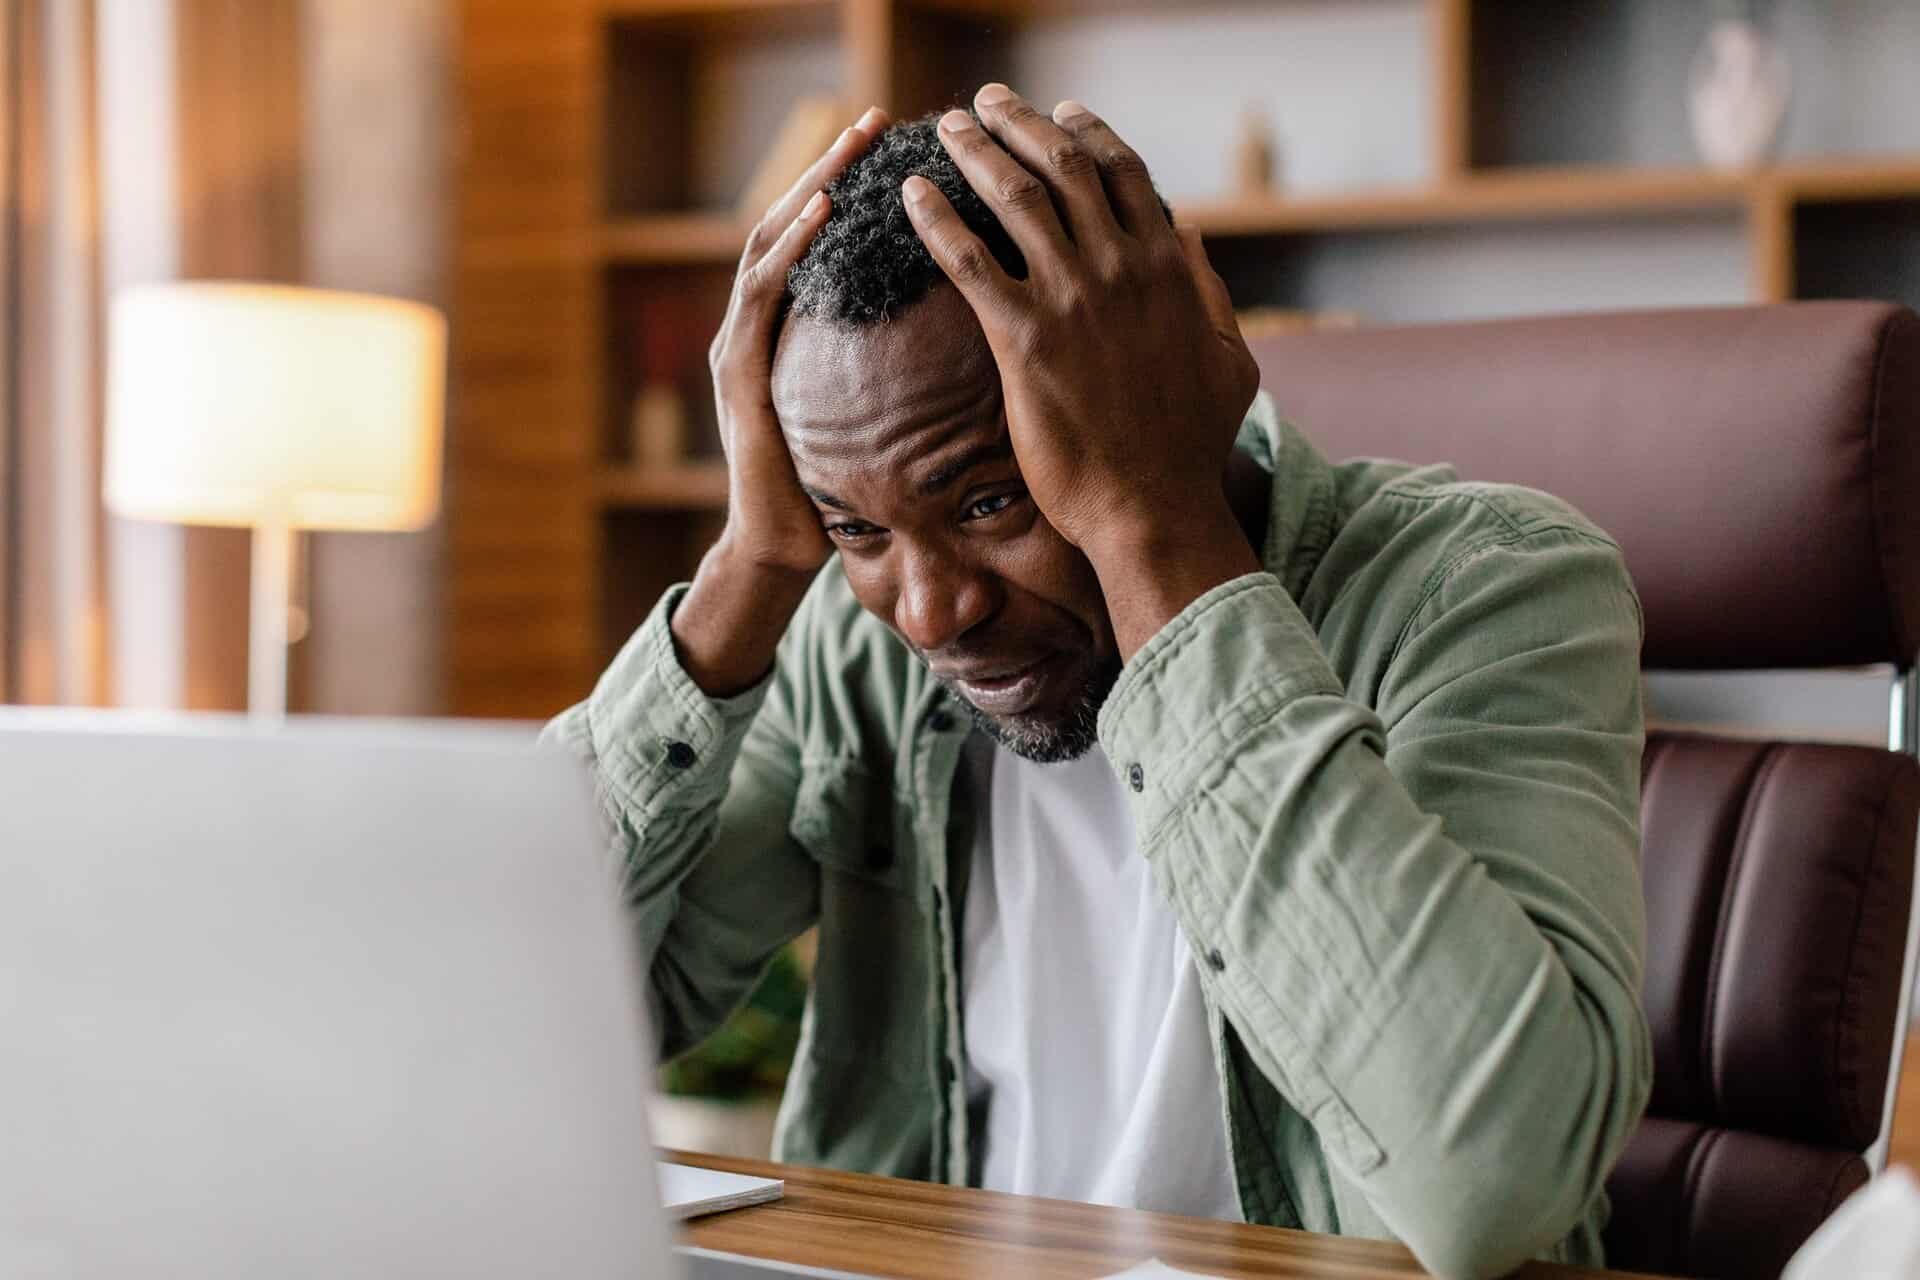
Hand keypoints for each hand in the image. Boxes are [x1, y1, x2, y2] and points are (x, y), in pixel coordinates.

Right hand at [673, 106, 889, 695]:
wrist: (781, 548)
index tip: (902, 143)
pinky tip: (818, 216)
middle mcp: (762, 323)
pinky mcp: (739, 373)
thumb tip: (979, 329)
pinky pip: (760, 296)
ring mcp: (742, 344)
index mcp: (798, 328)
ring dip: (808, 192)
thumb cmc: (839, 488)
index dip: (858, 186)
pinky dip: (787, 250)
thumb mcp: (880, 413)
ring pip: (769, 244)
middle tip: (873, 121)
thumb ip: (901, 365)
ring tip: (846, 152)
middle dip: (833, 166)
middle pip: (796, 222)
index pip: (826, 238)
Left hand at [901, 87, 1260, 575]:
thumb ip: (1208, 293)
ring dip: (974, 151)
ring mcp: (1072, 299)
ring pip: (1014, 196)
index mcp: (1169, 266)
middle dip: (1021, 123)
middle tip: (985, 104)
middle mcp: (1121, 268)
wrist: (1153, 508)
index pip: (1125, 171)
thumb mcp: (1229, 359)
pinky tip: (911, 195)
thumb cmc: (1191, 446)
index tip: (1060, 111)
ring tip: (945, 129)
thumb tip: (1189, 238)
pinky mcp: (1025, 340)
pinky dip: (936, 219)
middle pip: (1063, 165)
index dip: (1088, 132)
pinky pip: (969, 260)